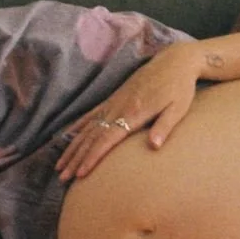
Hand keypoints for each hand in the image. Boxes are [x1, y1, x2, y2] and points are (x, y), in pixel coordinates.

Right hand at [55, 43, 203, 180]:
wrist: (174, 61)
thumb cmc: (180, 88)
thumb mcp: (178, 108)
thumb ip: (164, 127)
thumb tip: (154, 146)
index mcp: (134, 112)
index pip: (107, 139)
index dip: (92, 157)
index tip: (81, 173)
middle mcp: (118, 107)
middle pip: (92, 137)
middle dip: (76, 158)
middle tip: (63, 177)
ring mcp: (114, 102)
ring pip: (87, 128)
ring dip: (72, 147)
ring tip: (60, 166)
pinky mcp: (114, 98)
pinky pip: (90, 115)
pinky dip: (77, 127)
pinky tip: (65, 136)